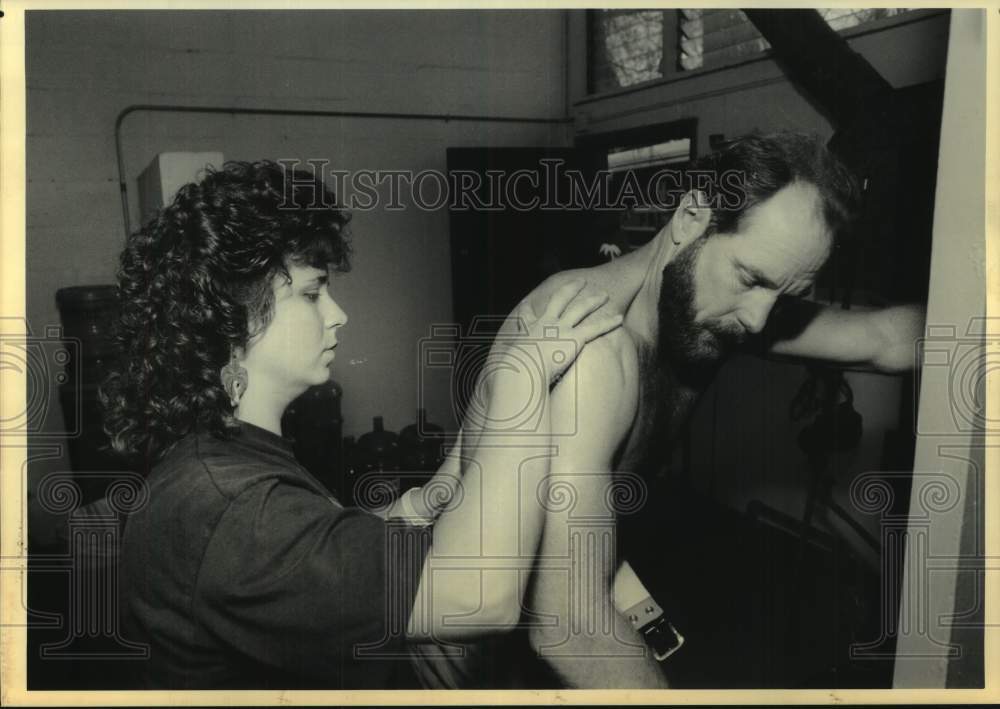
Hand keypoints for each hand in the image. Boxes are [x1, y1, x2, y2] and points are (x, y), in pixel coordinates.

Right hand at [497, 280, 622, 386]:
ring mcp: (561, 328)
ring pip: (580, 309)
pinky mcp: (575, 338)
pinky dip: (608, 322)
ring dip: (593, 300)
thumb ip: (506, 373)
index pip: (527, 315)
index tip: (528, 303)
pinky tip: (620, 318)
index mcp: (528, 331)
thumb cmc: (514, 373)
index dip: (528, 308)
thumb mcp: (507, 369)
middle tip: (579, 282)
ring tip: (604, 294)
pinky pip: (595, 328)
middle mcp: (545, 324)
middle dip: (570, 289)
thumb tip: (499, 387)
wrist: (523, 370)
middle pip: (559, 300)